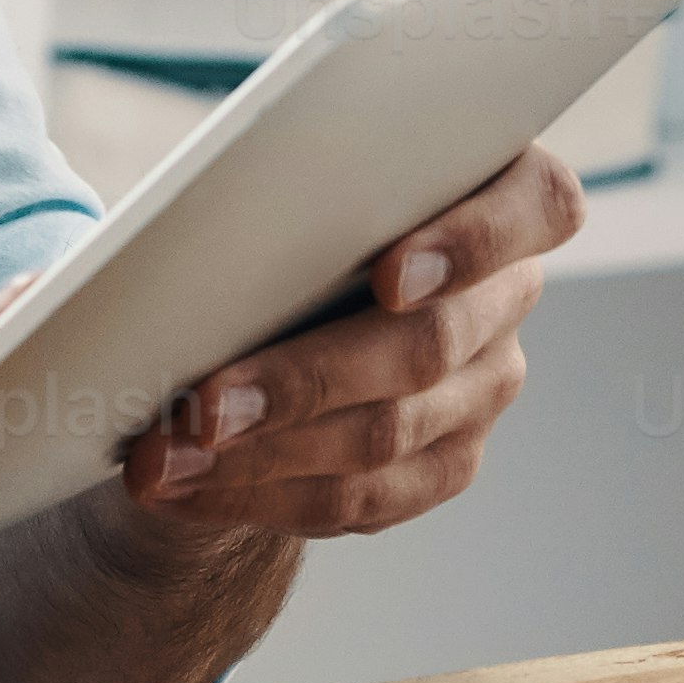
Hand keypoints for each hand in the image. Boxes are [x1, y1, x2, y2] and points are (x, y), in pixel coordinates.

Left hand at [102, 143, 581, 555]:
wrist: (271, 306)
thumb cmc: (275, 213)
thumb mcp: (275, 178)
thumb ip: (262, 181)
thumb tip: (144, 245)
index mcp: (500, 191)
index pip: (539, 205)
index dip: (472, 241)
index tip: (383, 274)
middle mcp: (508, 294)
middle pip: (432, 346)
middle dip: (301, 381)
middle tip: (198, 404)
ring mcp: (482, 390)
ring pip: (388, 438)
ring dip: (260, 455)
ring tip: (158, 460)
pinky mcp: (442, 467)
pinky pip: (361, 504)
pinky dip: (259, 499)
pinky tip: (182, 490)